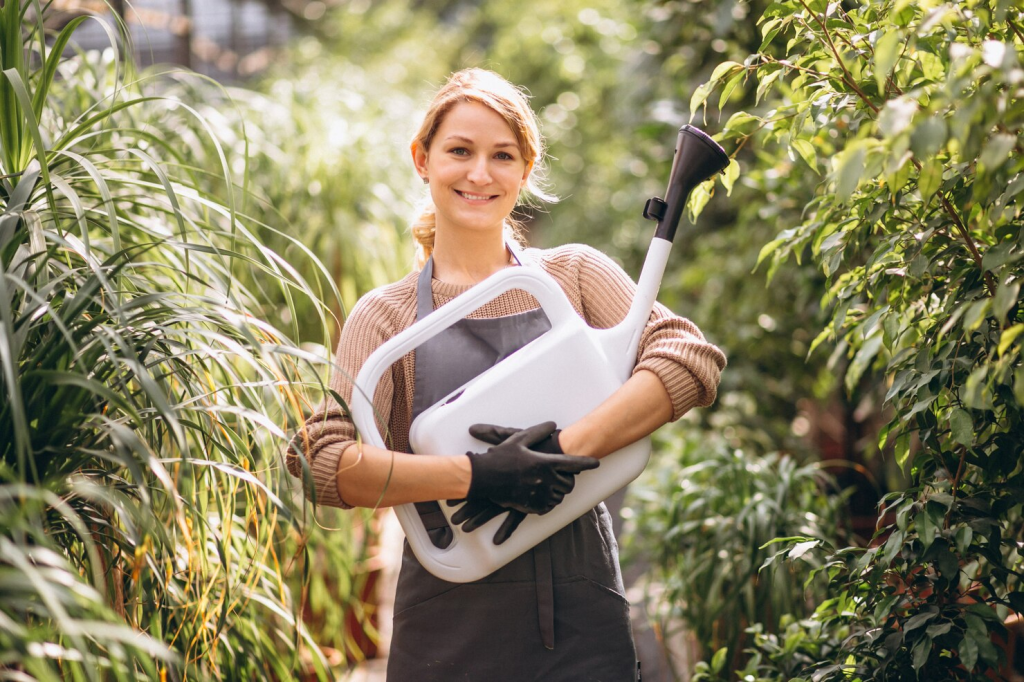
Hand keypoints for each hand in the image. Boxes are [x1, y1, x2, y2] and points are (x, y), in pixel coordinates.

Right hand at [463, 421, 596, 514]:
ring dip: (558, 491)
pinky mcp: (532, 506)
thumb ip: (538, 432)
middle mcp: (544, 480)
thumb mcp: (518, 439)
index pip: (572, 463)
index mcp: (544, 462)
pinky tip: (542, 494)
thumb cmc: (500, 457)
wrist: (483, 478)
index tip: (596, 462)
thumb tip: (552, 425)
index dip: (586, 463)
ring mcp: (539, 494)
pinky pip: (549, 506)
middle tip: (562, 475)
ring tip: (550, 484)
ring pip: (560, 496)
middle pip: (569, 483)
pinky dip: (549, 501)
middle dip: (568, 479)